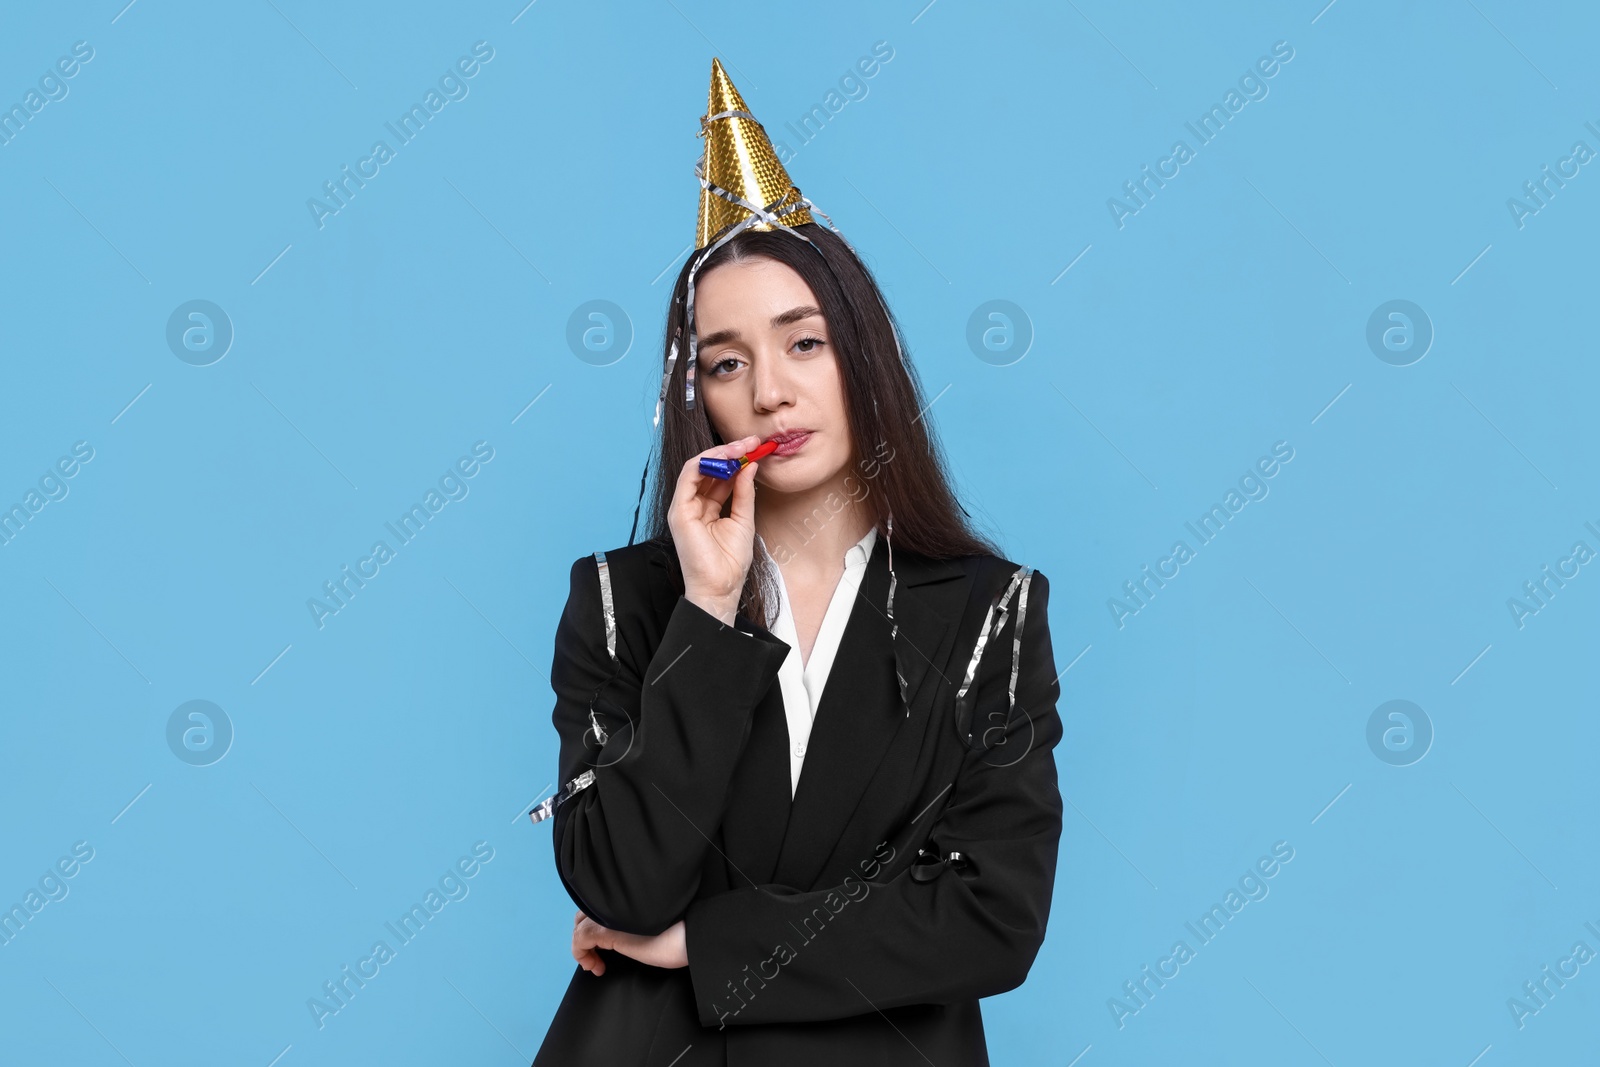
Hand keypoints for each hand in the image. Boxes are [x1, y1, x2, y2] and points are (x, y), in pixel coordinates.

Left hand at [572, 910, 687, 974]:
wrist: (694, 936)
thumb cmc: (682, 932)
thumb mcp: (653, 923)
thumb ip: (634, 920)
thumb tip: (620, 933)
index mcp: (627, 895)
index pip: (598, 903)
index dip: (594, 923)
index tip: (603, 947)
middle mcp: (616, 900)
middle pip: (585, 912)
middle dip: (586, 934)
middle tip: (597, 955)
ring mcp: (609, 914)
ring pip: (580, 925)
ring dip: (583, 946)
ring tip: (595, 964)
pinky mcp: (607, 929)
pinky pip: (580, 939)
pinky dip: (581, 954)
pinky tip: (596, 967)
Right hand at [667, 434, 763, 623]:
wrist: (721, 587)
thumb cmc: (729, 562)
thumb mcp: (743, 520)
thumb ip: (743, 492)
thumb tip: (749, 466)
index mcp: (707, 508)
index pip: (720, 476)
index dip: (737, 460)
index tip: (756, 449)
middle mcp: (693, 505)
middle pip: (709, 469)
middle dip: (730, 452)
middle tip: (752, 442)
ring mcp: (684, 507)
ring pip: (697, 468)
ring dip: (720, 454)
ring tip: (742, 448)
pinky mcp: (679, 511)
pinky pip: (688, 477)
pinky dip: (706, 463)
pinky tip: (726, 459)